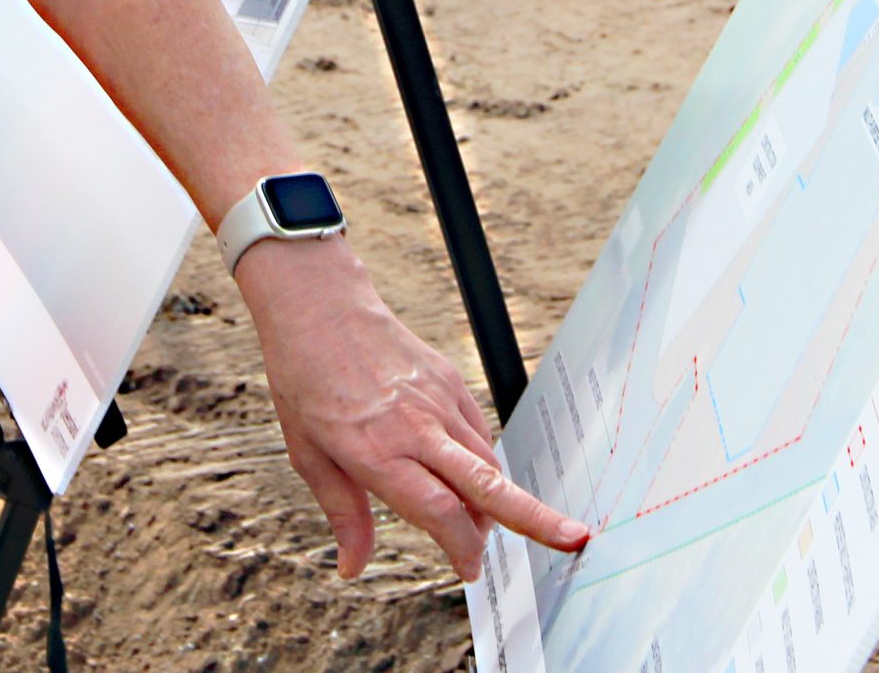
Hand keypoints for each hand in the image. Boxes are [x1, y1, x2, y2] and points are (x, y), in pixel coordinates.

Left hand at [236, 236, 588, 582]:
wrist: (320, 307)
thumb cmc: (305, 380)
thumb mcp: (308, 454)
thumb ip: (343, 514)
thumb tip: (353, 568)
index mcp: (376, 451)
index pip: (438, 510)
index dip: (462, 547)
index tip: (469, 572)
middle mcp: (415, 428)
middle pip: (488, 484)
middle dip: (535, 519)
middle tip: (572, 542)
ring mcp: (438, 401)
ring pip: (488, 461)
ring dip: (497, 501)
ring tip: (483, 527)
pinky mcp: (450, 381)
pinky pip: (478, 434)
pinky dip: (481, 464)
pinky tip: (465, 477)